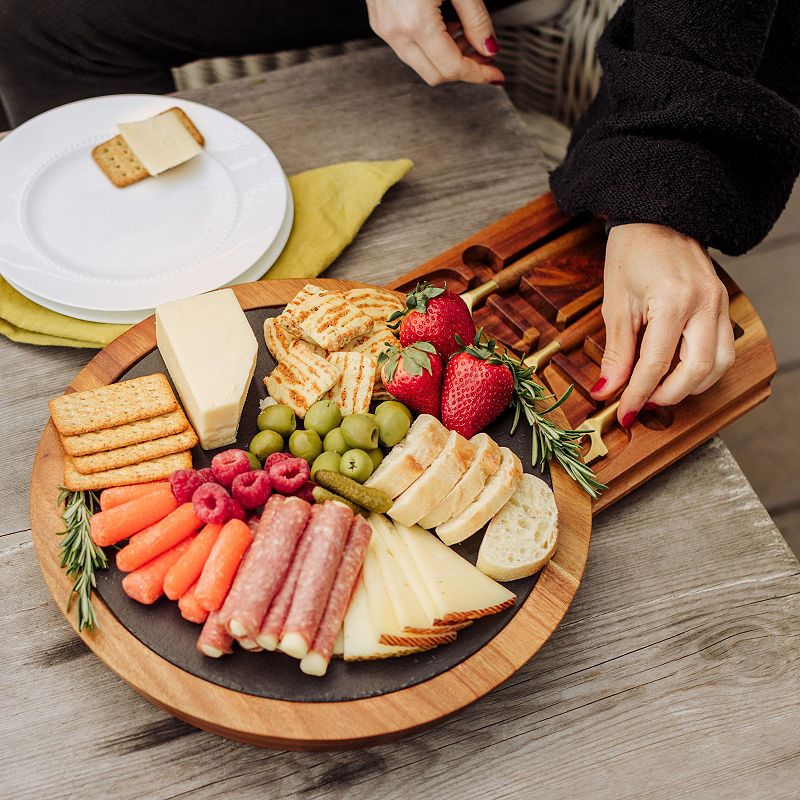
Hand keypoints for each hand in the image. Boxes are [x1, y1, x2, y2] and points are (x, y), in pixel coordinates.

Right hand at [366, 0, 503, 85]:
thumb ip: (477, 20)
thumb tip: (489, 48)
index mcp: (414, 23)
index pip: (452, 67)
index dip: (478, 74)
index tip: (495, 74)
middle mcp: (394, 31)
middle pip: (435, 74)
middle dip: (463, 70)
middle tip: (485, 58)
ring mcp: (383, 27)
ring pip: (421, 64)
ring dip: (447, 58)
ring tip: (467, 36)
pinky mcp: (380, 20)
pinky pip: (408, 47)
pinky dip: (432, 45)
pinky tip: (447, 27)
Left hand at [592, 223, 735, 426]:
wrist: (656, 216)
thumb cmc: (631, 253)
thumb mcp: (615, 303)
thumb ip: (616, 351)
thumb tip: (607, 390)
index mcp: (673, 300)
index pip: (657, 364)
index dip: (638, 394)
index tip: (623, 413)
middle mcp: (704, 303)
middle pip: (697, 371)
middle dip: (667, 395)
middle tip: (640, 403)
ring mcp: (719, 303)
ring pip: (719, 364)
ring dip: (689, 386)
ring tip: (657, 389)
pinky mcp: (723, 304)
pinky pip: (723, 348)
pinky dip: (702, 369)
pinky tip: (676, 371)